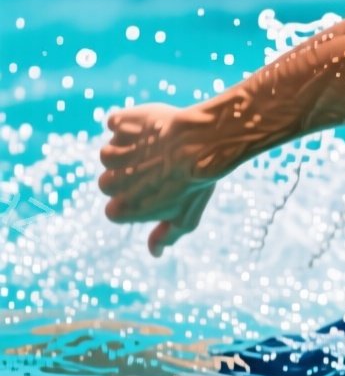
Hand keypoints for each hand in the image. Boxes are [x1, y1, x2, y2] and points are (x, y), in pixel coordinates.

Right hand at [98, 102, 226, 256]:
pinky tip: (152, 127)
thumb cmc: (197, 184)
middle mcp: (110, 182)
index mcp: (122, 208)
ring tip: (156, 149)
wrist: (205, 144)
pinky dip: (129, 123)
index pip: (114, 210)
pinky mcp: (120, 124)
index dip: (134, 201)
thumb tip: (155, 253)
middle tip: (157, 170)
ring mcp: (113, 151)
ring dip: (129, 151)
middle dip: (129, 176)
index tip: (155, 193)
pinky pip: (116, 122)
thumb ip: (166, 236)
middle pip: (107, 183)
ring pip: (109, 153)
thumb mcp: (186, 218)